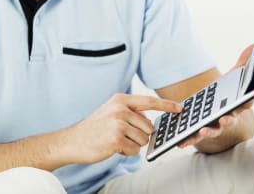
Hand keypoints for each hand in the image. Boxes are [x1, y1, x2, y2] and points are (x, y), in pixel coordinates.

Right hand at [65, 94, 181, 163]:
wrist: (73, 141)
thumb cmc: (93, 129)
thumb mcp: (110, 112)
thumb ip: (130, 113)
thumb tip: (150, 123)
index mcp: (119, 100)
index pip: (149, 101)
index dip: (166, 105)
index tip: (180, 108)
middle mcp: (120, 109)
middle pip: (149, 127)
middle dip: (139, 136)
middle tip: (121, 135)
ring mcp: (118, 123)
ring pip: (143, 140)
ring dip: (132, 145)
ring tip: (115, 140)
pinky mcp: (116, 138)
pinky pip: (135, 150)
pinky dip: (126, 152)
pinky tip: (112, 147)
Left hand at [178, 42, 253, 148]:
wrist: (217, 116)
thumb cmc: (226, 95)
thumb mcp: (233, 78)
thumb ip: (243, 63)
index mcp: (236, 105)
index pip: (246, 104)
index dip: (247, 102)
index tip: (248, 100)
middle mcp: (227, 118)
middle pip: (230, 120)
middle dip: (228, 119)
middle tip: (225, 117)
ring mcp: (214, 126)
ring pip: (213, 131)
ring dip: (208, 132)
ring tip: (202, 131)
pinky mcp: (200, 132)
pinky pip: (194, 138)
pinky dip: (189, 141)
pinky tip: (180, 143)